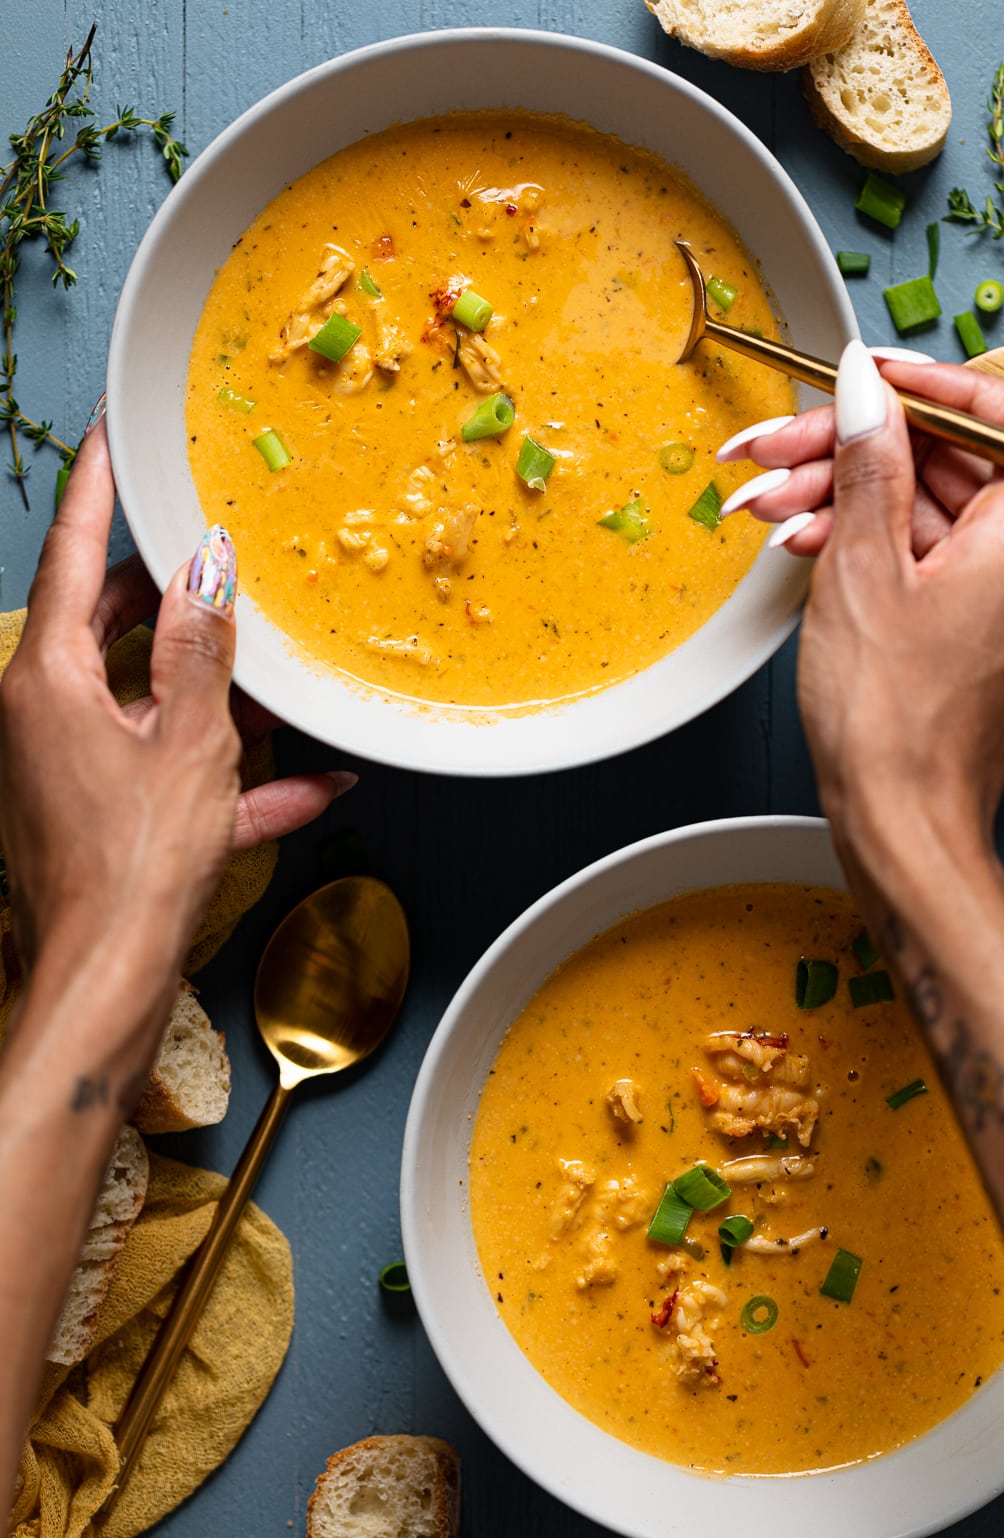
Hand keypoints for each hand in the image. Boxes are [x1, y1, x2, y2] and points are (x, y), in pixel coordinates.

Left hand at [0, 419, 350, 975]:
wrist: (107, 979)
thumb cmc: (137, 863)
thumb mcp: (191, 742)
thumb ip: (203, 651)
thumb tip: (208, 573)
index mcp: (47, 679)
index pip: (75, 557)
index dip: (99, 490)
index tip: (112, 435)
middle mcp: (40, 712)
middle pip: (104, 623)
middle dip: (169, 593)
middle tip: (214, 553)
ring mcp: (61, 762)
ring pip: (139, 695)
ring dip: (207, 688)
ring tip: (273, 674)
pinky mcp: (89, 808)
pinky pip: (157, 767)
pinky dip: (218, 771)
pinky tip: (306, 785)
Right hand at [752, 344, 1003, 851]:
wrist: (902, 821)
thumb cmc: (896, 722)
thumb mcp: (863, 567)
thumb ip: (867, 462)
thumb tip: (866, 385)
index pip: (1003, 410)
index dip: (927, 384)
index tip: (864, 378)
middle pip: (947, 457)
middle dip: (852, 447)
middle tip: (777, 449)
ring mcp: (1000, 588)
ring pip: (921, 504)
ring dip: (839, 495)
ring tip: (765, 504)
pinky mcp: (967, 619)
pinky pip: (917, 552)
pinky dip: (859, 542)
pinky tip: (800, 542)